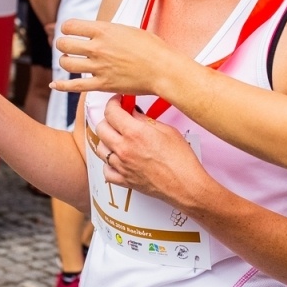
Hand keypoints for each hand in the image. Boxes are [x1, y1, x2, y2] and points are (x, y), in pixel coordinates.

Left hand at [51, 19, 182, 94]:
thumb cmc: (151, 47)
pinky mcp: (102, 85)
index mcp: (104, 30)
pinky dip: (61, 85)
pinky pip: (74, 86)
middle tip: (68, 46)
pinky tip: (54, 84)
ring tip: (70, 61)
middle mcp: (97, 48)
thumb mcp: (127, 29)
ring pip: (67, 63)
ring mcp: (98, 67)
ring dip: (65, 61)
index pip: (70, 26)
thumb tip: (96, 32)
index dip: (67, 28)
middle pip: (64, 44)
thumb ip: (108, 31)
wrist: (163, 69)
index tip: (70, 31)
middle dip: (63, 44)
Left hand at [92, 98, 209, 210]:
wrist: (186, 185)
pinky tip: (118, 159)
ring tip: (119, 139)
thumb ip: (145, 120)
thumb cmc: (181, 159)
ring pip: (100, 148)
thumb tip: (133, 113)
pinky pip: (106, 170)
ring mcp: (121, 166)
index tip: (118, 101)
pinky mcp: (124, 180)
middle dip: (109, 119)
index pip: (111, 112)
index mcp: (134, 133)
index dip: (113, 102)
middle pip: (101, 128)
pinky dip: (109, 163)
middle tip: (119, 118)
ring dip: (107, 140)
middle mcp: (124, 148)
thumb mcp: (167, 130)